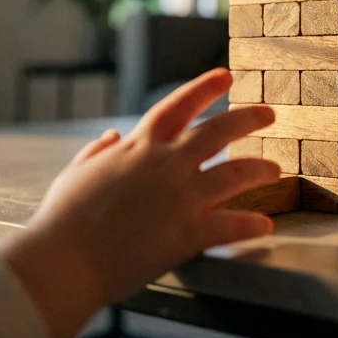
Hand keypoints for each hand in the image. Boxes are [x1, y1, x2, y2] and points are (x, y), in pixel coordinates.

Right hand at [0, 68, 279, 337]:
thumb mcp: (75, 174)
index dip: (203, 88)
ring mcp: (180, 198)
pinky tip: (266, 226)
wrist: (62, 260)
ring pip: (234, 173)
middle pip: (217, 131)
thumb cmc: (61, 220)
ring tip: (276, 169)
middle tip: (270, 114)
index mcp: (137, 147)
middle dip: (247, 119)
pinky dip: (250, 225)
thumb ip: (97, 153)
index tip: (226, 76)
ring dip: (259, 168)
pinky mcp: (187, 234)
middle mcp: (165, 164)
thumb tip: (112, 137)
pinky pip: (230, 226)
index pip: (177, 106)